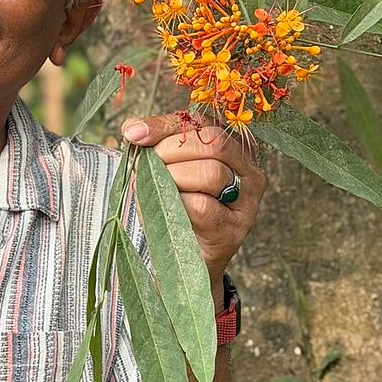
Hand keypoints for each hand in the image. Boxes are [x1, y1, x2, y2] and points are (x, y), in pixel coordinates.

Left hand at [122, 112, 264, 289]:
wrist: (183, 258)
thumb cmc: (176, 208)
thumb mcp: (164, 171)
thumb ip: (155, 146)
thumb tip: (133, 129)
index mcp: (232, 147)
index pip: (201, 123)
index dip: (164, 125)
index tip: (133, 133)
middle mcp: (248, 169)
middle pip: (213, 142)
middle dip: (170, 151)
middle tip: (148, 166)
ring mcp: (246, 201)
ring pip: (211, 173)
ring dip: (173, 179)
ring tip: (159, 190)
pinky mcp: (235, 229)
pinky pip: (203, 207)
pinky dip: (178, 205)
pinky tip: (168, 210)